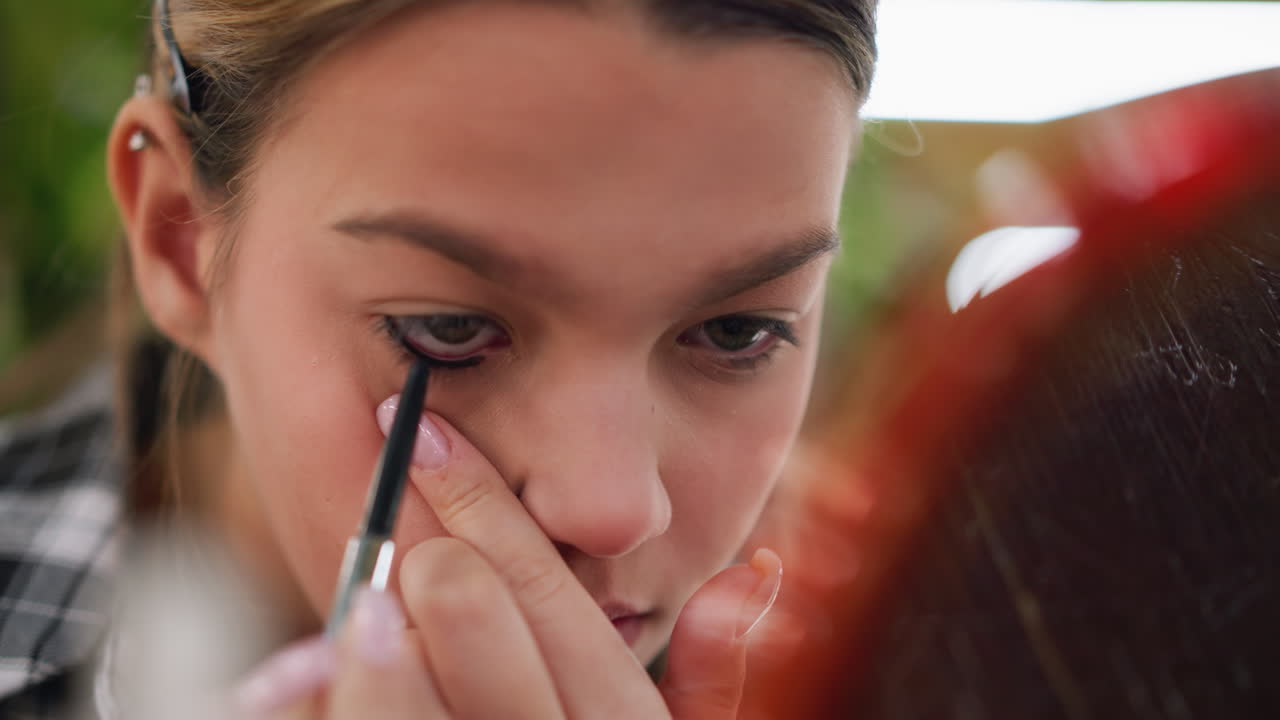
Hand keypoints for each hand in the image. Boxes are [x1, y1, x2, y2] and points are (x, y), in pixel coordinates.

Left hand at [231, 412, 781, 718]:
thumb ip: (717, 680)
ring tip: (366, 601)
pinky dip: (325, 712)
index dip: (484, 501)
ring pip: (412, 711)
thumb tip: (754, 572)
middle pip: (480, 629)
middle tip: (405, 497)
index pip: (551, 592)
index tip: (428, 433)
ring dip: (378, 646)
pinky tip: (293, 687)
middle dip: (441, 557)